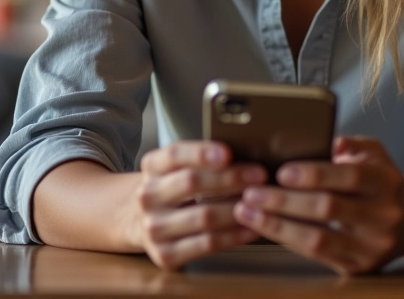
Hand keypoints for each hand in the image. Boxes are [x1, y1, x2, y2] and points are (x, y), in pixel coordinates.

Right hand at [135, 140, 266, 269]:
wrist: (142, 220)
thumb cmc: (174, 185)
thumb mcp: (177, 165)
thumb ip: (202, 157)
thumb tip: (245, 148)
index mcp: (152, 166)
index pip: (175, 154)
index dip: (202, 153)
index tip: (228, 152)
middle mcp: (148, 196)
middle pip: (192, 183)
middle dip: (230, 178)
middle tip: (259, 175)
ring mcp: (154, 228)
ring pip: (203, 217)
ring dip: (237, 208)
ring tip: (260, 201)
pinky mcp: (166, 255)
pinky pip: (207, 244)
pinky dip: (234, 235)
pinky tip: (251, 227)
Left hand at [232, 136, 403, 273]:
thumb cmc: (380, 179)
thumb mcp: (373, 152)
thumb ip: (350, 142)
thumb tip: (326, 139)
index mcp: (386, 181)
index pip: (350, 176)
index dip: (314, 174)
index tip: (282, 171)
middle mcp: (383, 216)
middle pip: (328, 208)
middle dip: (284, 201)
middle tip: (252, 192)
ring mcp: (371, 246)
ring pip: (318, 239)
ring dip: (277, 225)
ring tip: (248, 211)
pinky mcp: (359, 267)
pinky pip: (316, 256)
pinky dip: (287, 240)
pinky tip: (265, 227)